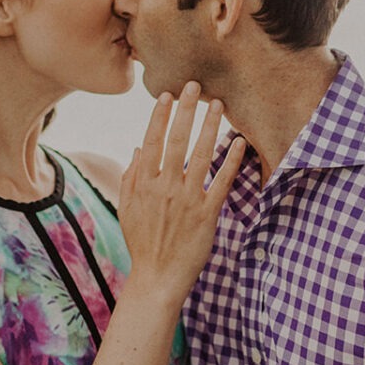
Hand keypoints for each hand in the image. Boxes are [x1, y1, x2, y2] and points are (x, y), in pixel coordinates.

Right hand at [118, 81, 245, 302]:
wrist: (157, 279)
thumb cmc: (142, 243)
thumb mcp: (126, 209)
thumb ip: (130, 177)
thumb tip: (137, 148)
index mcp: (144, 184)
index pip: (152, 141)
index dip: (159, 116)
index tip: (167, 95)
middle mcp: (165, 187)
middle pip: (176, 140)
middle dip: (185, 110)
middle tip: (194, 86)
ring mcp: (187, 200)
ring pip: (200, 155)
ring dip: (210, 127)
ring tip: (218, 105)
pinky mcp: (207, 214)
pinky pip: (221, 182)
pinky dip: (230, 161)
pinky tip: (238, 142)